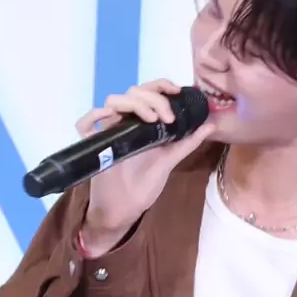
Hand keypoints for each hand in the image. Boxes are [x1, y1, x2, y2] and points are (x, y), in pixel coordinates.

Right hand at [75, 79, 215, 255]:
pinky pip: (85, 123)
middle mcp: (124, 123)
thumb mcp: (168, 161)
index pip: (148, 92)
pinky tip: (110, 119)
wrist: (124, 210)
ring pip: (113, 101)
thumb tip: (211, 125)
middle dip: (153, 98)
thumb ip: (187, 142)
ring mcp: (107, 132)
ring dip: (135, 104)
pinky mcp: (92, 145)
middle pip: (132, 93)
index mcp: (141, 123)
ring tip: (152, 120)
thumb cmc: (142, 186)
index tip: (177, 92)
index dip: (161, 85)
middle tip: (168, 117)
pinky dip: (95, 115)